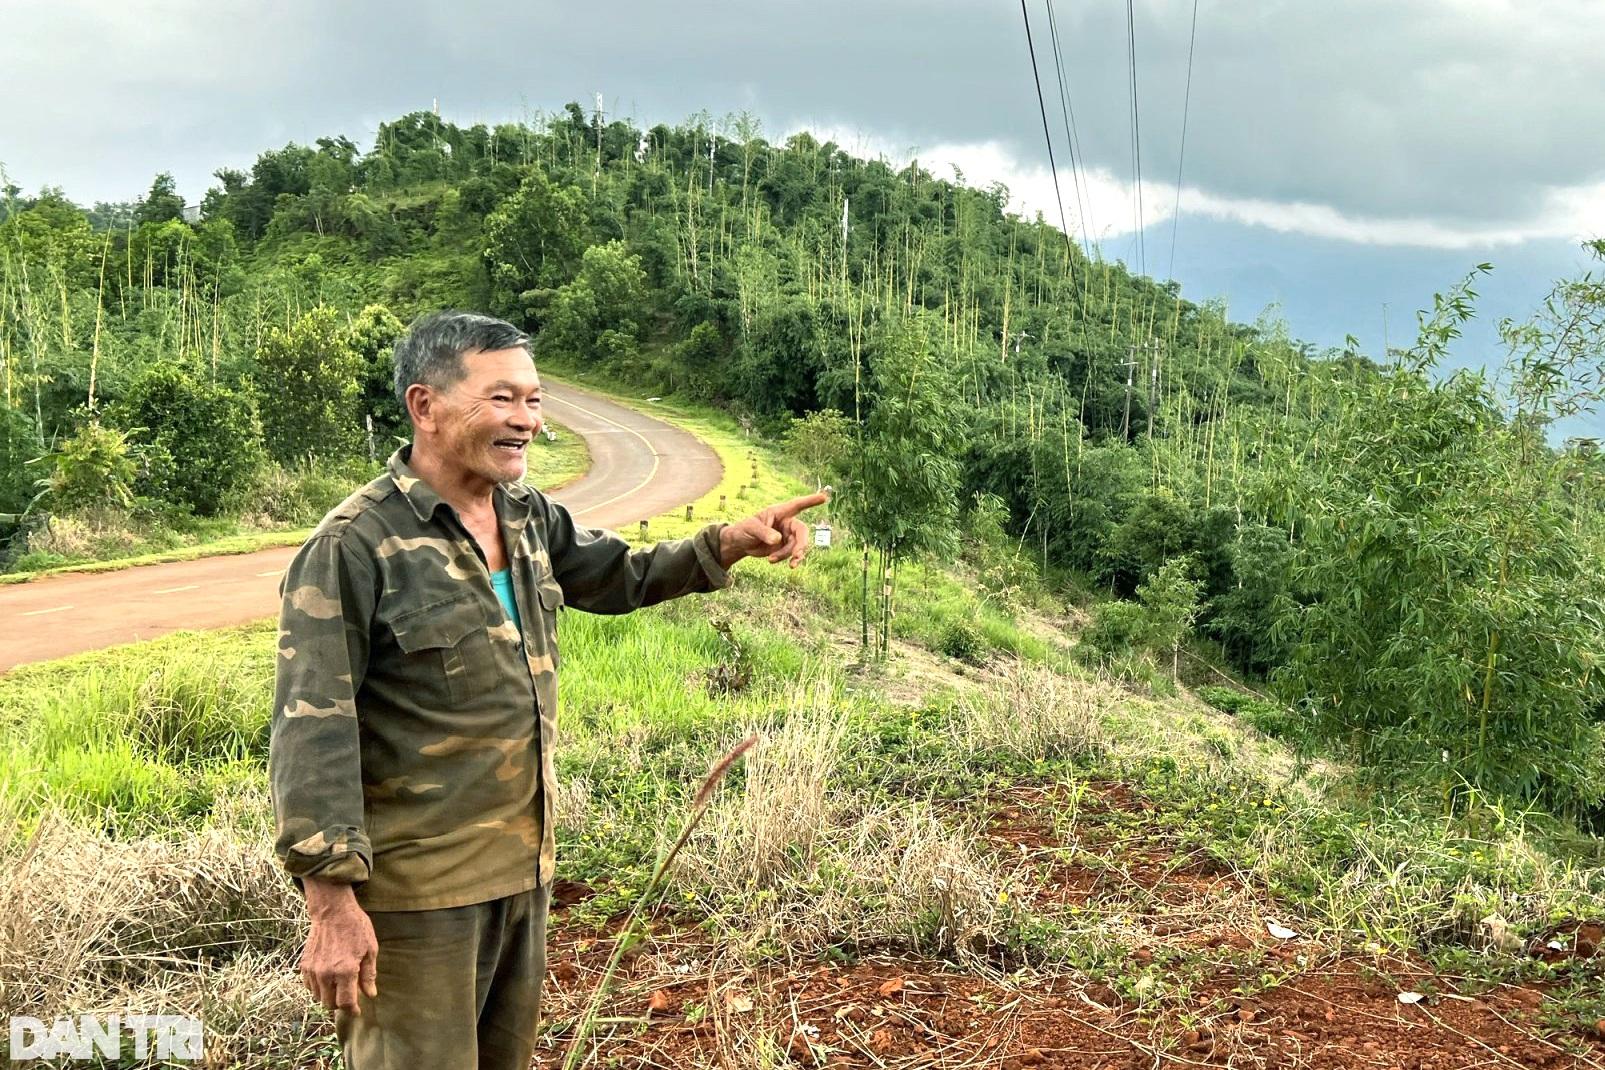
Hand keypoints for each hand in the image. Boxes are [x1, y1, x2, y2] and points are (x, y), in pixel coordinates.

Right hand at [300, 878, 378, 1014]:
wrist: (332, 911)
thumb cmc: (355, 928)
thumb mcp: (370, 949)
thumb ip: (368, 975)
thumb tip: (370, 994)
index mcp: (345, 971)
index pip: (345, 1003)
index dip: (352, 1010)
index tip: (357, 1011)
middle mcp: (326, 974)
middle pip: (329, 1004)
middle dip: (340, 1004)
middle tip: (349, 997)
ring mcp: (313, 970)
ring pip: (317, 997)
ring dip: (328, 996)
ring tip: (339, 986)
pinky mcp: (304, 965)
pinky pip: (309, 986)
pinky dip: (318, 988)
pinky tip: (328, 979)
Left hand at [719, 490, 830, 569]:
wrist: (741, 544)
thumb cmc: (744, 530)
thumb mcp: (751, 528)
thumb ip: (764, 532)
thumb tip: (777, 539)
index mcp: (779, 512)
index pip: (797, 505)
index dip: (811, 501)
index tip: (824, 497)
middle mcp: (786, 523)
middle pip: (802, 531)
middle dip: (801, 544)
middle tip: (797, 555)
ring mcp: (787, 535)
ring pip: (797, 546)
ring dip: (788, 555)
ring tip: (771, 560)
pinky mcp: (785, 547)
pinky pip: (792, 554)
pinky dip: (788, 559)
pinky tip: (778, 563)